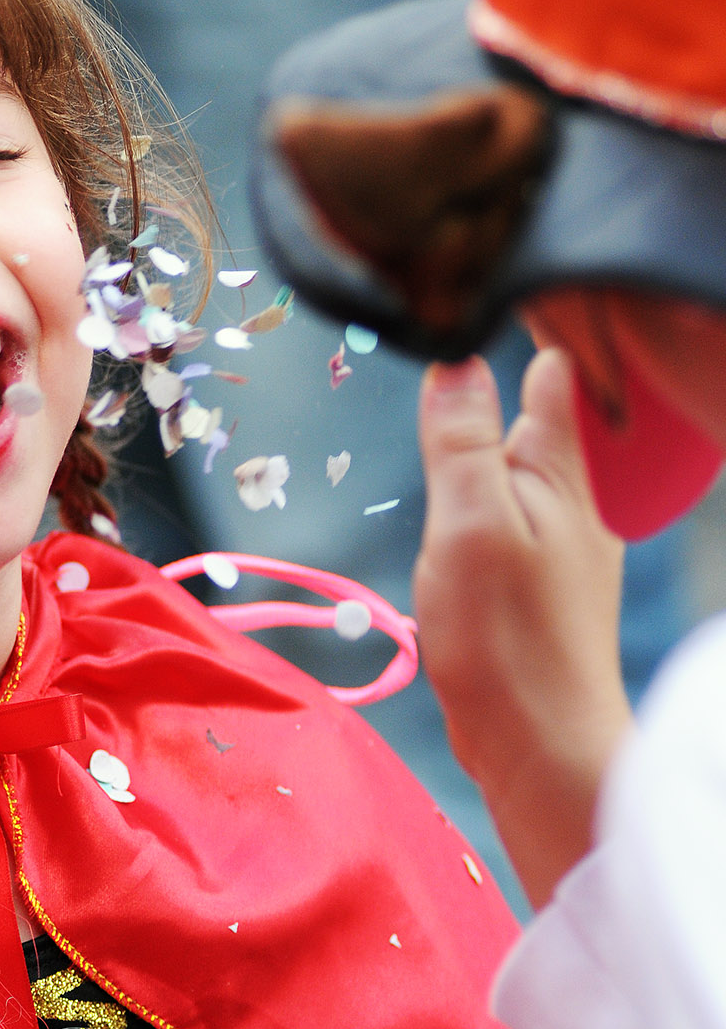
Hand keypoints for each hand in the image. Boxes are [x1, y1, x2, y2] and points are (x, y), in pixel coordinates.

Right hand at [413, 348, 630, 906]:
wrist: (541, 745)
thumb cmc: (504, 636)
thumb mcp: (470, 522)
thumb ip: (463, 441)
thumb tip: (457, 356)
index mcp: (562, 469)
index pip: (551, 368)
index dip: (523, 323)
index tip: (480, 284)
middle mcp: (575, 498)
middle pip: (544, 413)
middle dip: (508, 374)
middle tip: (453, 324)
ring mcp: (564, 544)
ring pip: (528, 466)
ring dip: (494, 438)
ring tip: (454, 403)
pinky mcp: (543, 586)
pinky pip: (517, 513)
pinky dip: (491, 491)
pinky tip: (468, 503)